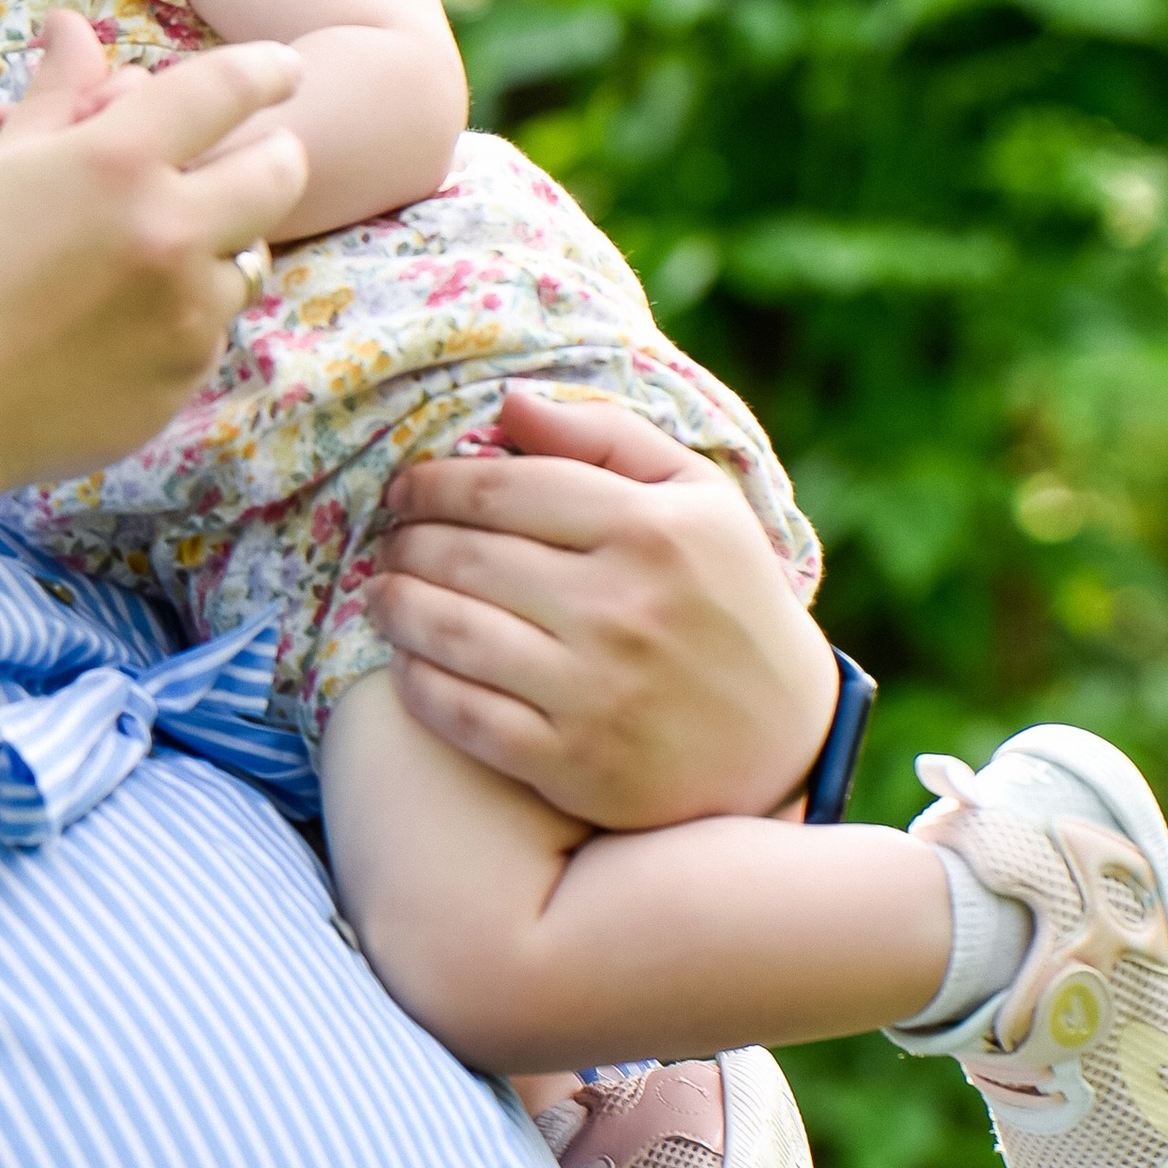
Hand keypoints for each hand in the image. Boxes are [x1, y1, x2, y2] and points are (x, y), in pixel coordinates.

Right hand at [0, 11, 305, 501]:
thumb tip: (73, 25)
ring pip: (250, 256)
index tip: (281, 68)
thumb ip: (57, 96)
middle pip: (280, 171)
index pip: (226, 89)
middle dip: (273, 155)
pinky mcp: (185, 374)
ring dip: (219, 245)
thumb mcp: (1, 171)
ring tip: (151, 251)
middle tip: (253, 156)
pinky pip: (213, 326)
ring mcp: (184, 311)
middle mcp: (166, 231)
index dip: (265, 69)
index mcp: (114, 163)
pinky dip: (183, 314)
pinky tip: (117, 322)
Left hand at [372, 385, 836, 830]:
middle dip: (406, 541)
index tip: (406, 488)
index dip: (436, 483)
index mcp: (653, 531)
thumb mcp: (698, 498)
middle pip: (466, 556)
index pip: (505, 487)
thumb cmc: (727, 599)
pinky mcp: (574, 764)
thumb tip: (508, 403)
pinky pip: (461, 714)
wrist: (785, 742)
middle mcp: (622, 609)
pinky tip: (408, 660)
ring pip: (449, 632)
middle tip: (390, 540)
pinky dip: (416, 681)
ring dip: (395, 606)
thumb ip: (608, 437)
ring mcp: (595, 692)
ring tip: (382, 593)